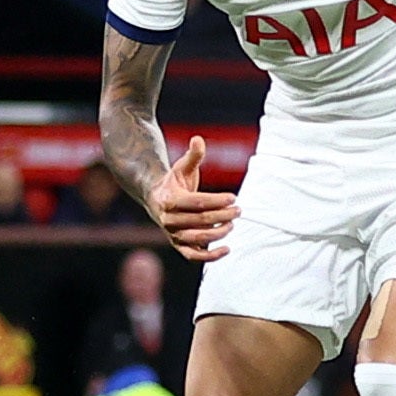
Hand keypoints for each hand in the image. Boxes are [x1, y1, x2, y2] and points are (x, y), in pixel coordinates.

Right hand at [148, 135, 238, 261]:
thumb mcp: (182, 166)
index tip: (234, 197)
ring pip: (197, 239)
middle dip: (223, 216)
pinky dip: (210, 256)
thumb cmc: (174, 181)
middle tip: (239, 210)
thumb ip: (193, 155)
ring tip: (232, 225)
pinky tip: (227, 249)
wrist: (156, 198)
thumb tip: (198, 139)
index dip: (217, 201)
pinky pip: (193, 256)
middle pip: (200, 221)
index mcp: (169, 199)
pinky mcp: (178, 245)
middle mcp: (168, 219)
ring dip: (219, 234)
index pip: (197, 203)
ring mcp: (172, 234)